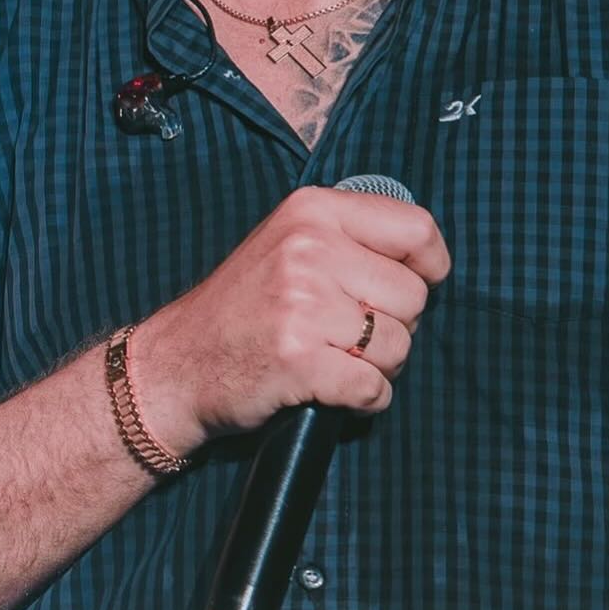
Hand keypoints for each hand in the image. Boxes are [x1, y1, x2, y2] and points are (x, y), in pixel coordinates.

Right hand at [132, 185, 450, 455]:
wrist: (177, 364)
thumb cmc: (246, 304)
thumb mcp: (290, 240)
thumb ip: (351, 237)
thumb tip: (429, 256)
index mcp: (313, 210)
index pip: (416, 228)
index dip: (431, 265)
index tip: (417, 284)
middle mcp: (309, 248)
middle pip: (414, 296)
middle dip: (395, 324)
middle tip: (351, 331)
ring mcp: (303, 303)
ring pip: (398, 345)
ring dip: (378, 366)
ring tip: (335, 357)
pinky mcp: (298, 359)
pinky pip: (374, 388)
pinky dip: (365, 399)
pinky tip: (333, 389)